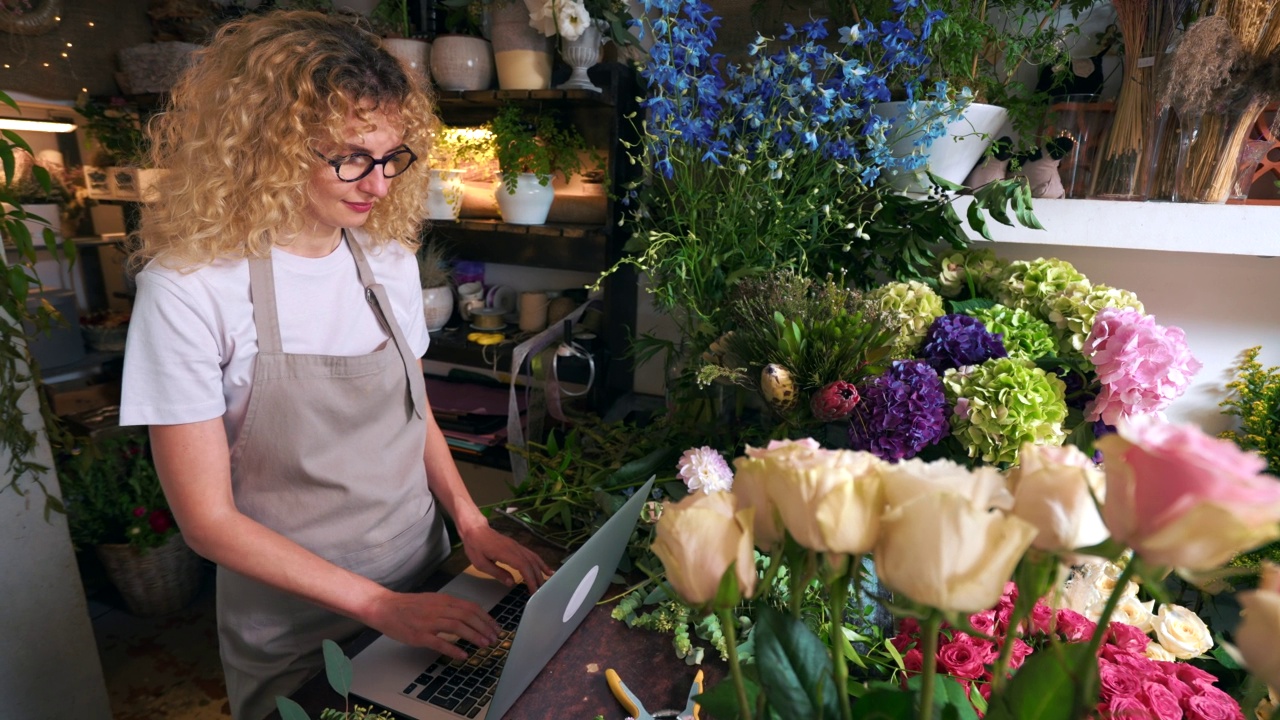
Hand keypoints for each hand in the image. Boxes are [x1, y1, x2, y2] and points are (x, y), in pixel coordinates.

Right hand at [365, 590, 502, 660]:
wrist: (384, 607)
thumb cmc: (408, 606)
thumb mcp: (432, 600)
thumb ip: (449, 606)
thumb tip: (469, 615)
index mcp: (443, 600)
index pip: (471, 607)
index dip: (486, 618)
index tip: (495, 627)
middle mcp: (438, 608)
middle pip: (468, 616)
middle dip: (484, 627)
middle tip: (494, 638)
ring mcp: (428, 622)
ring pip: (457, 627)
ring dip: (474, 636)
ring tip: (484, 644)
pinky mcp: (419, 635)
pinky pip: (439, 642)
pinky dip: (453, 649)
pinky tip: (463, 655)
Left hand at [460, 524, 553, 592]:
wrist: (475, 529)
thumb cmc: (475, 546)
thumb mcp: (480, 563)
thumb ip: (497, 573)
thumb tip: (511, 583)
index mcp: (505, 553)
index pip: (523, 566)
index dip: (530, 579)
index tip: (533, 590)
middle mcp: (514, 548)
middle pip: (531, 563)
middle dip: (537, 578)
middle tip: (541, 592)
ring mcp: (517, 546)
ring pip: (533, 558)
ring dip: (541, 570)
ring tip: (547, 582)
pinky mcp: (517, 546)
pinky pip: (531, 554)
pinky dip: (540, 562)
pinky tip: (545, 568)